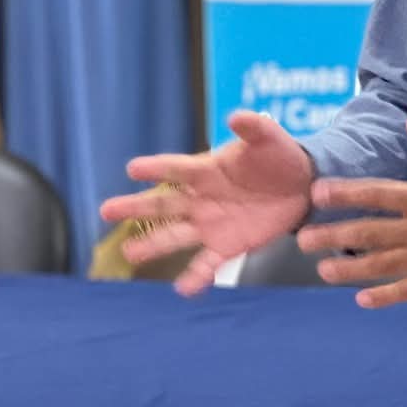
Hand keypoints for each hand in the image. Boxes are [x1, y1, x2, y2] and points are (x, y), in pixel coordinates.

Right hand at [100, 111, 314, 295]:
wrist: (300, 185)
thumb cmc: (277, 155)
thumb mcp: (268, 138)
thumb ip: (254, 128)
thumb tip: (236, 116)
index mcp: (206, 169)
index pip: (176, 169)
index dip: (156, 168)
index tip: (133, 169)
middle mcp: (201, 199)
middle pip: (163, 205)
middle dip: (135, 208)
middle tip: (106, 210)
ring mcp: (211, 224)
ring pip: (176, 236)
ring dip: (153, 245)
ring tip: (130, 252)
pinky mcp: (228, 245)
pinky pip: (207, 264)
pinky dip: (196, 277)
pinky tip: (183, 290)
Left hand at [296, 119, 406, 308]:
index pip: (378, 194)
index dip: (345, 194)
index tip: (316, 195)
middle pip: (371, 233)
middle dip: (333, 235)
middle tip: (302, 240)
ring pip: (384, 265)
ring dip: (350, 268)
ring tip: (322, 270)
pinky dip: (385, 296)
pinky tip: (361, 299)